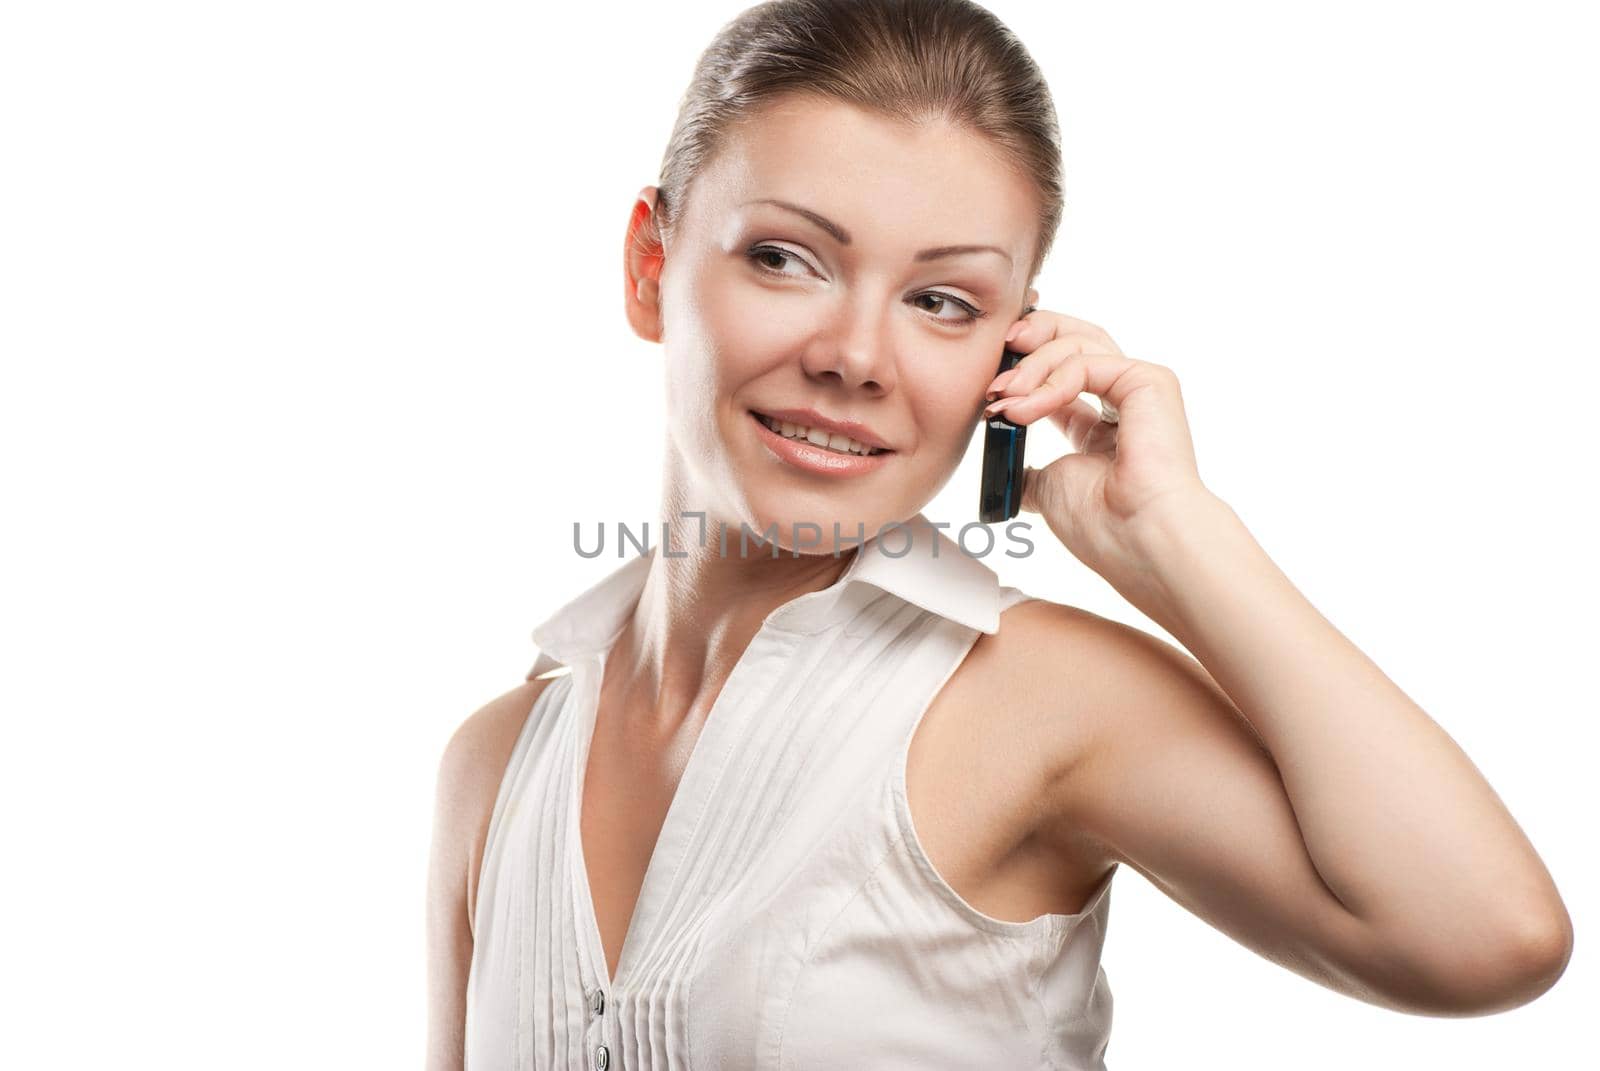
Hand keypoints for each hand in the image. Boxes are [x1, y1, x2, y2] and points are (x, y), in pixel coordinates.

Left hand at [983, 306, 1216, 573]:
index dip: (1023, 369)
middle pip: (1075, 341)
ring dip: (1031, 366)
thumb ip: (1030, 469)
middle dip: (1032, 338)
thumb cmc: (1104, 526)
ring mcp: (1139, 389)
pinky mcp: (1149, 382)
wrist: (1139, 540)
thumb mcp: (1047, 490)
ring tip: (1002, 397)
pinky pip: (1087, 362)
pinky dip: (1049, 380)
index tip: (990, 385)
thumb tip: (1008, 469)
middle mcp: (1122, 402)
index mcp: (1101, 427)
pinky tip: (1026, 409)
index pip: (1060, 374)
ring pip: (1078, 344)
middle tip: (999, 351)